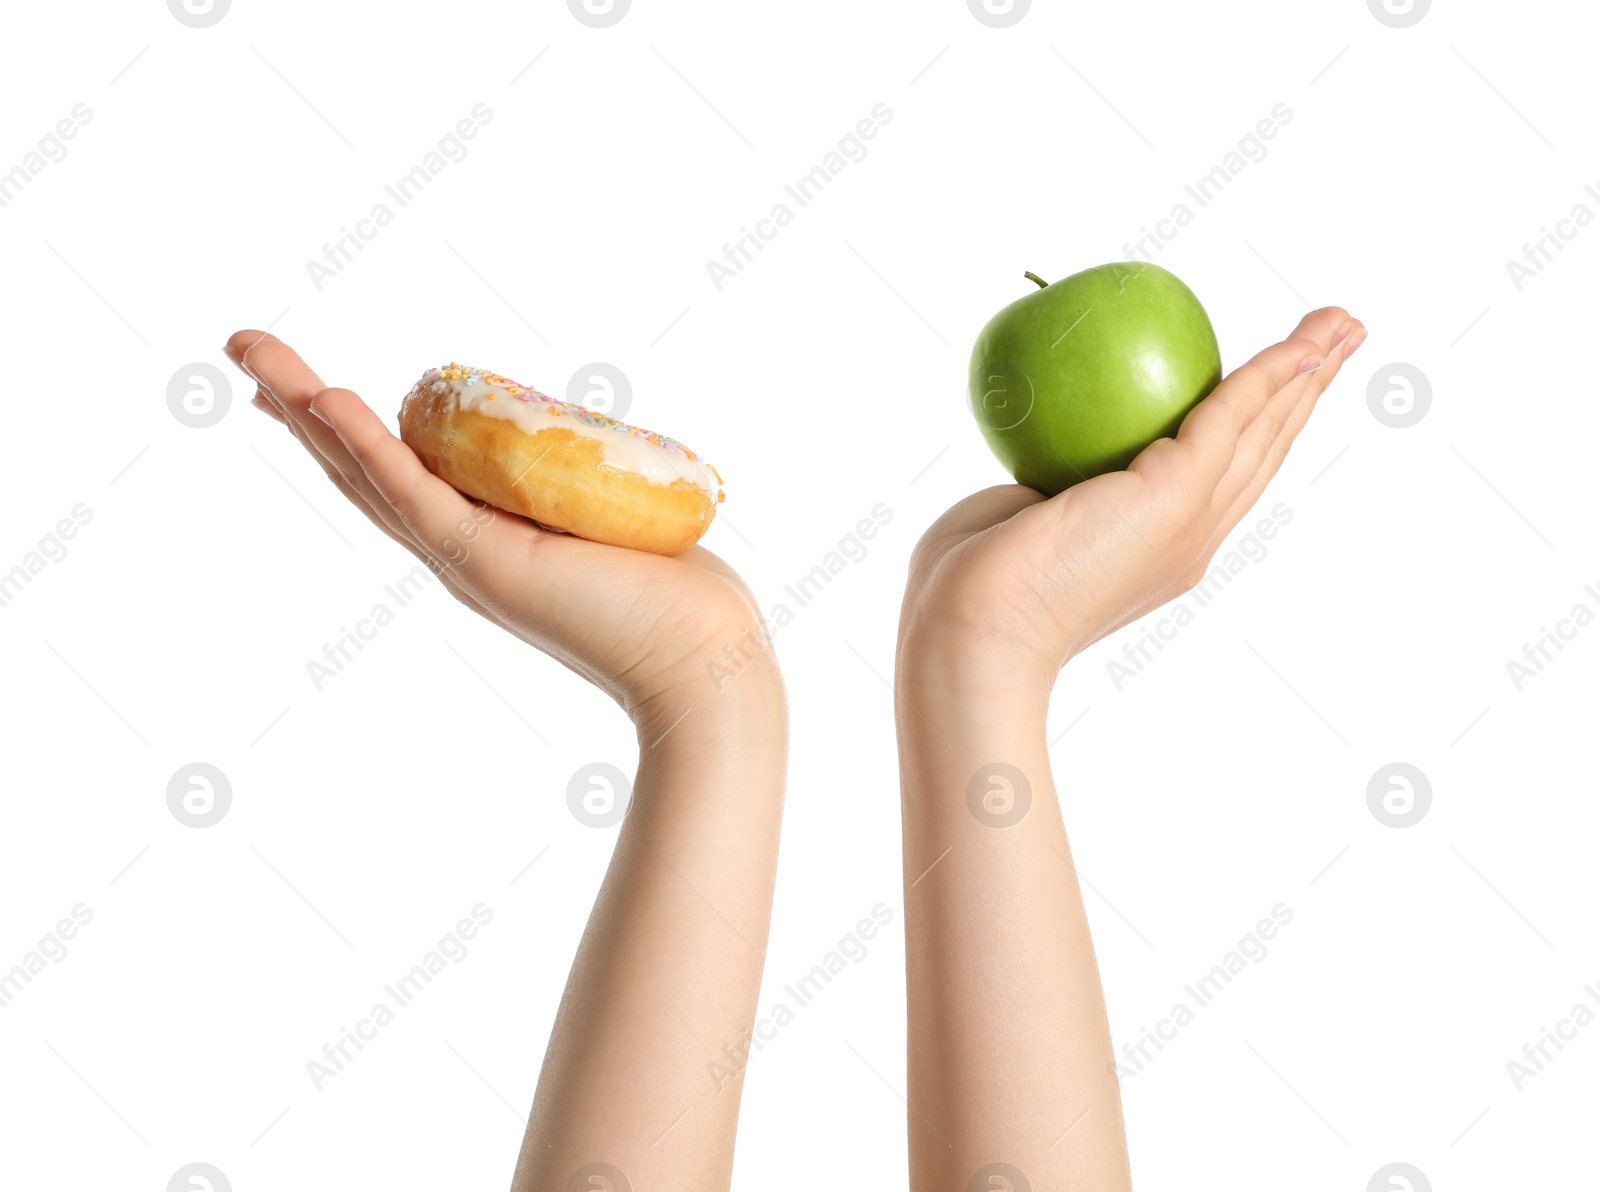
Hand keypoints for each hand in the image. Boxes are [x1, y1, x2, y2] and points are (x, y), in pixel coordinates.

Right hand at [225, 331, 777, 728]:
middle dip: (299, 406)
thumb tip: (594, 451)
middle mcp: (460, 549)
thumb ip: (584, 487)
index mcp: (485, 537)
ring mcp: (466, 557)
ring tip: (249, 354)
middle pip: (361, 467)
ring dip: (306, 409)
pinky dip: (368, 447)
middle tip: (242, 348)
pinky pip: (413, 493)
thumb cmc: (677, 598)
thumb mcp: (610, 518)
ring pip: (367, 473)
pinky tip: (325, 403)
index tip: (301, 387)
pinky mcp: (486, 561)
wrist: (705, 663)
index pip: (400, 473)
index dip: (346, 429)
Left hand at [898, 308, 1363, 692]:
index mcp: (1158, 548)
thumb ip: (1045, 486)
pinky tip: (1300, 342)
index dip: (1260, 424)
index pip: (1223, 475)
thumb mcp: (1020, 516)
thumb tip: (1038, 455)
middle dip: (1307, 389)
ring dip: (1309, 371)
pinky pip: (1231, 415)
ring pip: (1265, 430)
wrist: (971, 625)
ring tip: (1344, 325)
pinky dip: (1270, 374)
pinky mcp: (1175, 497)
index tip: (1284, 380)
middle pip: (1264, 448)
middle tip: (1343, 336)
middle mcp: (1188, 538)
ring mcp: (1188, 521)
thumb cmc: (972, 581)